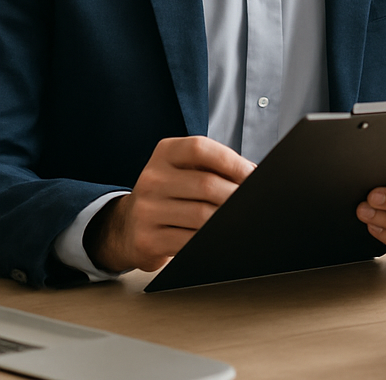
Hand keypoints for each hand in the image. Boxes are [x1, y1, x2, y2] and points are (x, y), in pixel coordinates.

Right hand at [84, 136, 254, 272]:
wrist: (127, 225)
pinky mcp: (146, 240)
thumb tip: (254, 175)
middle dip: (235, 195)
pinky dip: (211, 238)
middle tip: (254, 201)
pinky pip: (189, 241)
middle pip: (206, 184)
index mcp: (165, 153)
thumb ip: (214, 166)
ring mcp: (146, 210)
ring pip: (201, 215)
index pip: (200, 148)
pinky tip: (220, 236)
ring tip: (241, 218)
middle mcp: (151, 178)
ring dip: (227, 218)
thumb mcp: (185, 169)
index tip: (252, 174)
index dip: (231, 161)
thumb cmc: (171, 192)